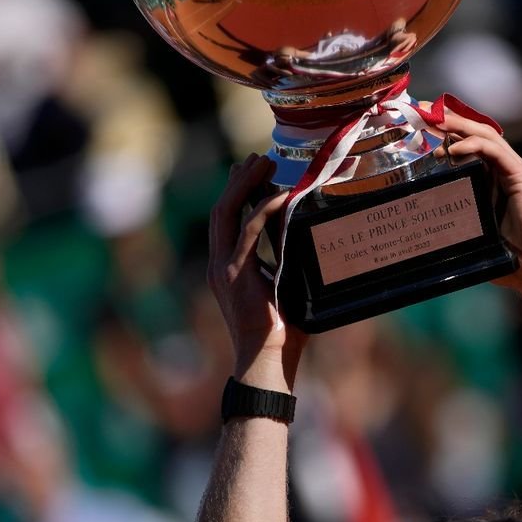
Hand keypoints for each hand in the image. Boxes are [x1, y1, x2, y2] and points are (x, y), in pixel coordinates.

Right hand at [207, 155, 303, 387]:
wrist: (268, 361)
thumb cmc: (282, 332)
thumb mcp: (283, 285)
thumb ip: (284, 259)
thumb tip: (301, 234)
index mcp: (227, 269)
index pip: (227, 221)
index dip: (237, 193)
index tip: (252, 171)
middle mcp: (220, 265)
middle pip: (223, 210)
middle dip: (239, 181)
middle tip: (259, 159)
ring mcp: (224, 270)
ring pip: (228, 214)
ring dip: (245, 185)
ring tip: (263, 164)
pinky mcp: (236, 275)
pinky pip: (249, 232)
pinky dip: (264, 210)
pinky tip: (279, 196)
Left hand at [433, 111, 521, 303]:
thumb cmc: (510, 258)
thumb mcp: (475, 232)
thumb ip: (458, 220)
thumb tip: (424, 223)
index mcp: (495, 180)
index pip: (470, 146)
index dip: (448, 132)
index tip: (423, 125)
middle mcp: (507, 170)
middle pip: (477, 134)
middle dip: (450, 120)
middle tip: (424, 112)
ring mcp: (516, 171)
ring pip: (486, 136)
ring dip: (459, 125)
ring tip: (435, 121)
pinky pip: (495, 151)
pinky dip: (473, 145)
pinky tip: (453, 149)